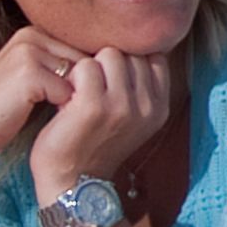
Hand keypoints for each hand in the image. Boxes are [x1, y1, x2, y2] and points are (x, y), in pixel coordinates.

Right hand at [0, 25, 78, 168]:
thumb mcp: (35, 76)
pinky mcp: (28, 72)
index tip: (56, 94)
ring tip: (38, 106)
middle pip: (83, 61)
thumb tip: (106, 62)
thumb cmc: (7, 108)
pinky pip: (66, 92)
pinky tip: (31, 111)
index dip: (79, 79)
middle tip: (49, 103)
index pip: (82, 51)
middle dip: (76, 87)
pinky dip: (57, 108)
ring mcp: (28, 51)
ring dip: (66, 98)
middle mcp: (31, 35)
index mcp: (33, 31)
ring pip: (78, 77)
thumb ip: (61, 63)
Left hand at [30, 45, 175, 203]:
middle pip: (129, 52)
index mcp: (160, 107)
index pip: (152, 57)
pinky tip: (67, 99)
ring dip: (89, 68)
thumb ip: (140, 86)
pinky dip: (72, 77)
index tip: (109, 81)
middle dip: (106, 65)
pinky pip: (85, 66)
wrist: (71, 183)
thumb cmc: (95, 144)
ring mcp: (122, 105)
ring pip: (109, 54)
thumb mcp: (131, 118)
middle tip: (90, 90)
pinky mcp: (94, 105)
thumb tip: (132, 42)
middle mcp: (147, 105)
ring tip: (79, 93)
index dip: (127, 61)